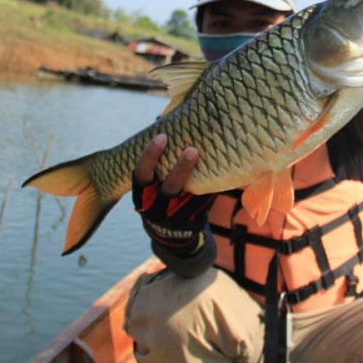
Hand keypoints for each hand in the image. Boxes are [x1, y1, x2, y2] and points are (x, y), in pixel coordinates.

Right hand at [131, 133, 213, 256]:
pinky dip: (210, 189)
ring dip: (202, 181)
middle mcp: (155, 208)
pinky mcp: (190, 224)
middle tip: (192, 149)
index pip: (141, 175)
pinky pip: (202, 205)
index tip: (162, 137)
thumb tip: (171, 124)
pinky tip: (221, 173)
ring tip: (211, 162)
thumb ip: (159, 165)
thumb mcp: (153, 187)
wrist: (170, 237)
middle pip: (168, 188)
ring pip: (188, 198)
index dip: (150, 156)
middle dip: (180, 169)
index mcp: (142, 195)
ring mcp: (173, 219)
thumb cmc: (161, 199)